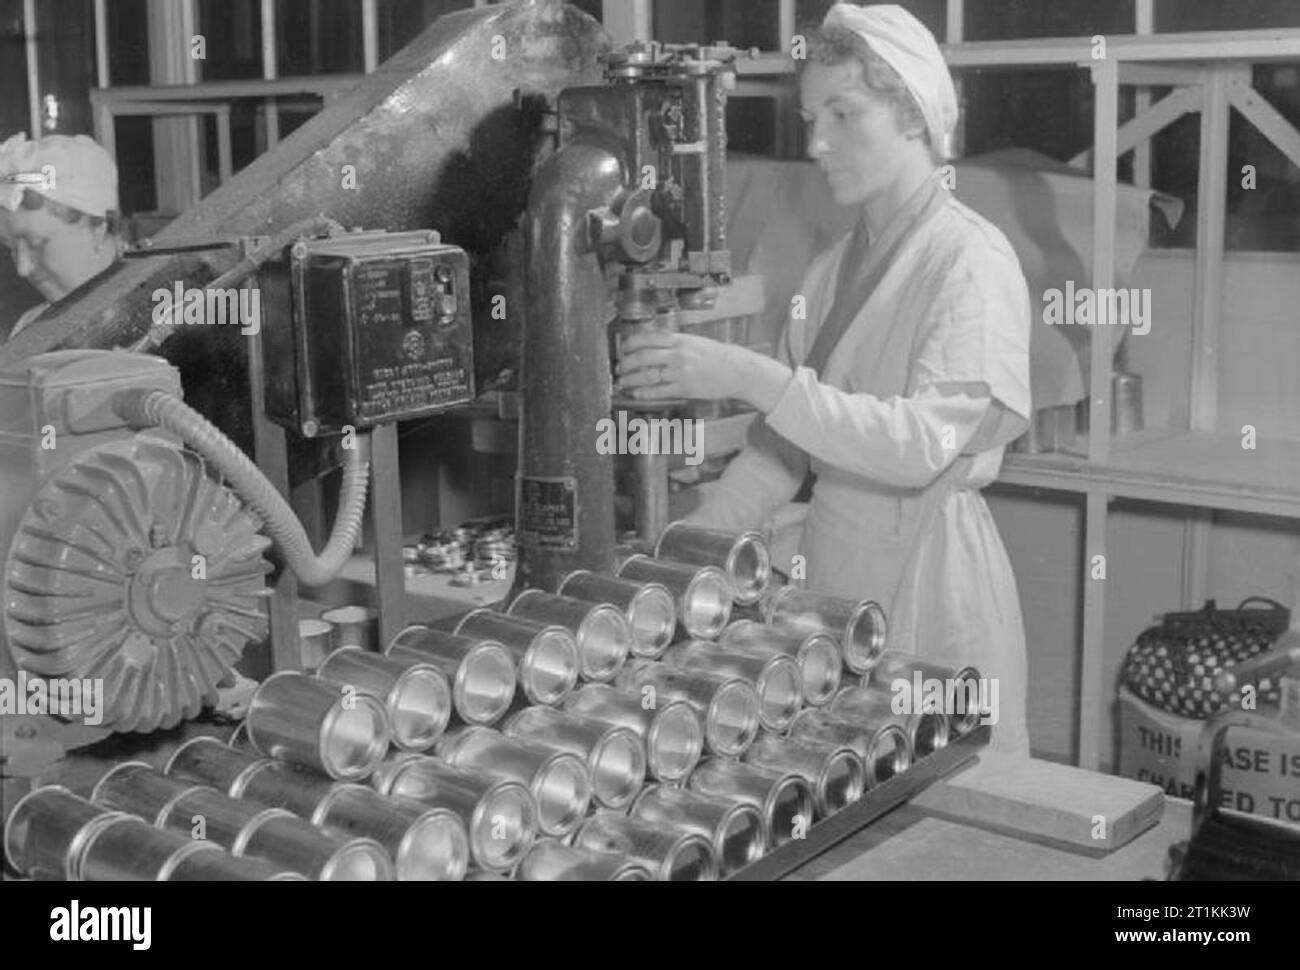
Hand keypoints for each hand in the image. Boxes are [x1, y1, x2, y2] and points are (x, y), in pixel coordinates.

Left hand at [615, 330, 738, 401]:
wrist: (738, 371)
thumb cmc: (718, 356)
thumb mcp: (695, 341)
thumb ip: (675, 343)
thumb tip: (653, 346)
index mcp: (680, 339)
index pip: (647, 338)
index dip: (631, 344)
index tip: (623, 349)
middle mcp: (678, 354)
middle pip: (643, 357)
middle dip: (627, 364)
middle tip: (619, 369)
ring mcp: (680, 372)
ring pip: (647, 375)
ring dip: (631, 380)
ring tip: (623, 383)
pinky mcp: (685, 388)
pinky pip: (659, 391)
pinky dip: (645, 393)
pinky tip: (636, 394)